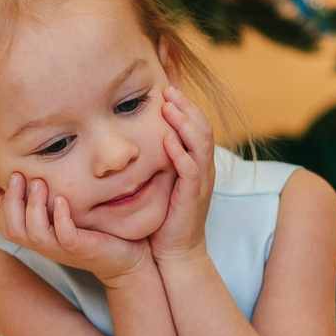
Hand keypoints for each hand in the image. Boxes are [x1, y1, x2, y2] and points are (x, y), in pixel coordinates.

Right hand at [0, 171, 150, 283]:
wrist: (126, 259)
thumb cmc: (95, 233)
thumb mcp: (68, 216)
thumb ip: (52, 202)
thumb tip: (38, 172)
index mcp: (40, 238)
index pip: (7, 225)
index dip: (5, 202)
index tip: (14, 176)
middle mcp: (47, 245)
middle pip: (13, 230)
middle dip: (12, 201)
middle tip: (19, 175)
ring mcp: (63, 249)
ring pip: (35, 234)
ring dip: (33, 206)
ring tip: (39, 182)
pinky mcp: (83, 249)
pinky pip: (66, 237)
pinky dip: (61, 218)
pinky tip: (62, 199)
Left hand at [151, 87, 214, 264]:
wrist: (176, 251)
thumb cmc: (166, 215)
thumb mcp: (162, 179)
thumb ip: (156, 156)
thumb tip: (133, 132)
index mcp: (196, 160)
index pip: (196, 122)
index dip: (185, 101)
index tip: (167, 85)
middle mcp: (203, 166)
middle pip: (202, 126)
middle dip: (186, 105)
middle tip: (168, 89)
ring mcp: (201, 181)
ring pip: (201, 143)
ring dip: (184, 123)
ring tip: (168, 106)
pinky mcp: (194, 197)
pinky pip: (191, 170)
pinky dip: (181, 154)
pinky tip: (167, 142)